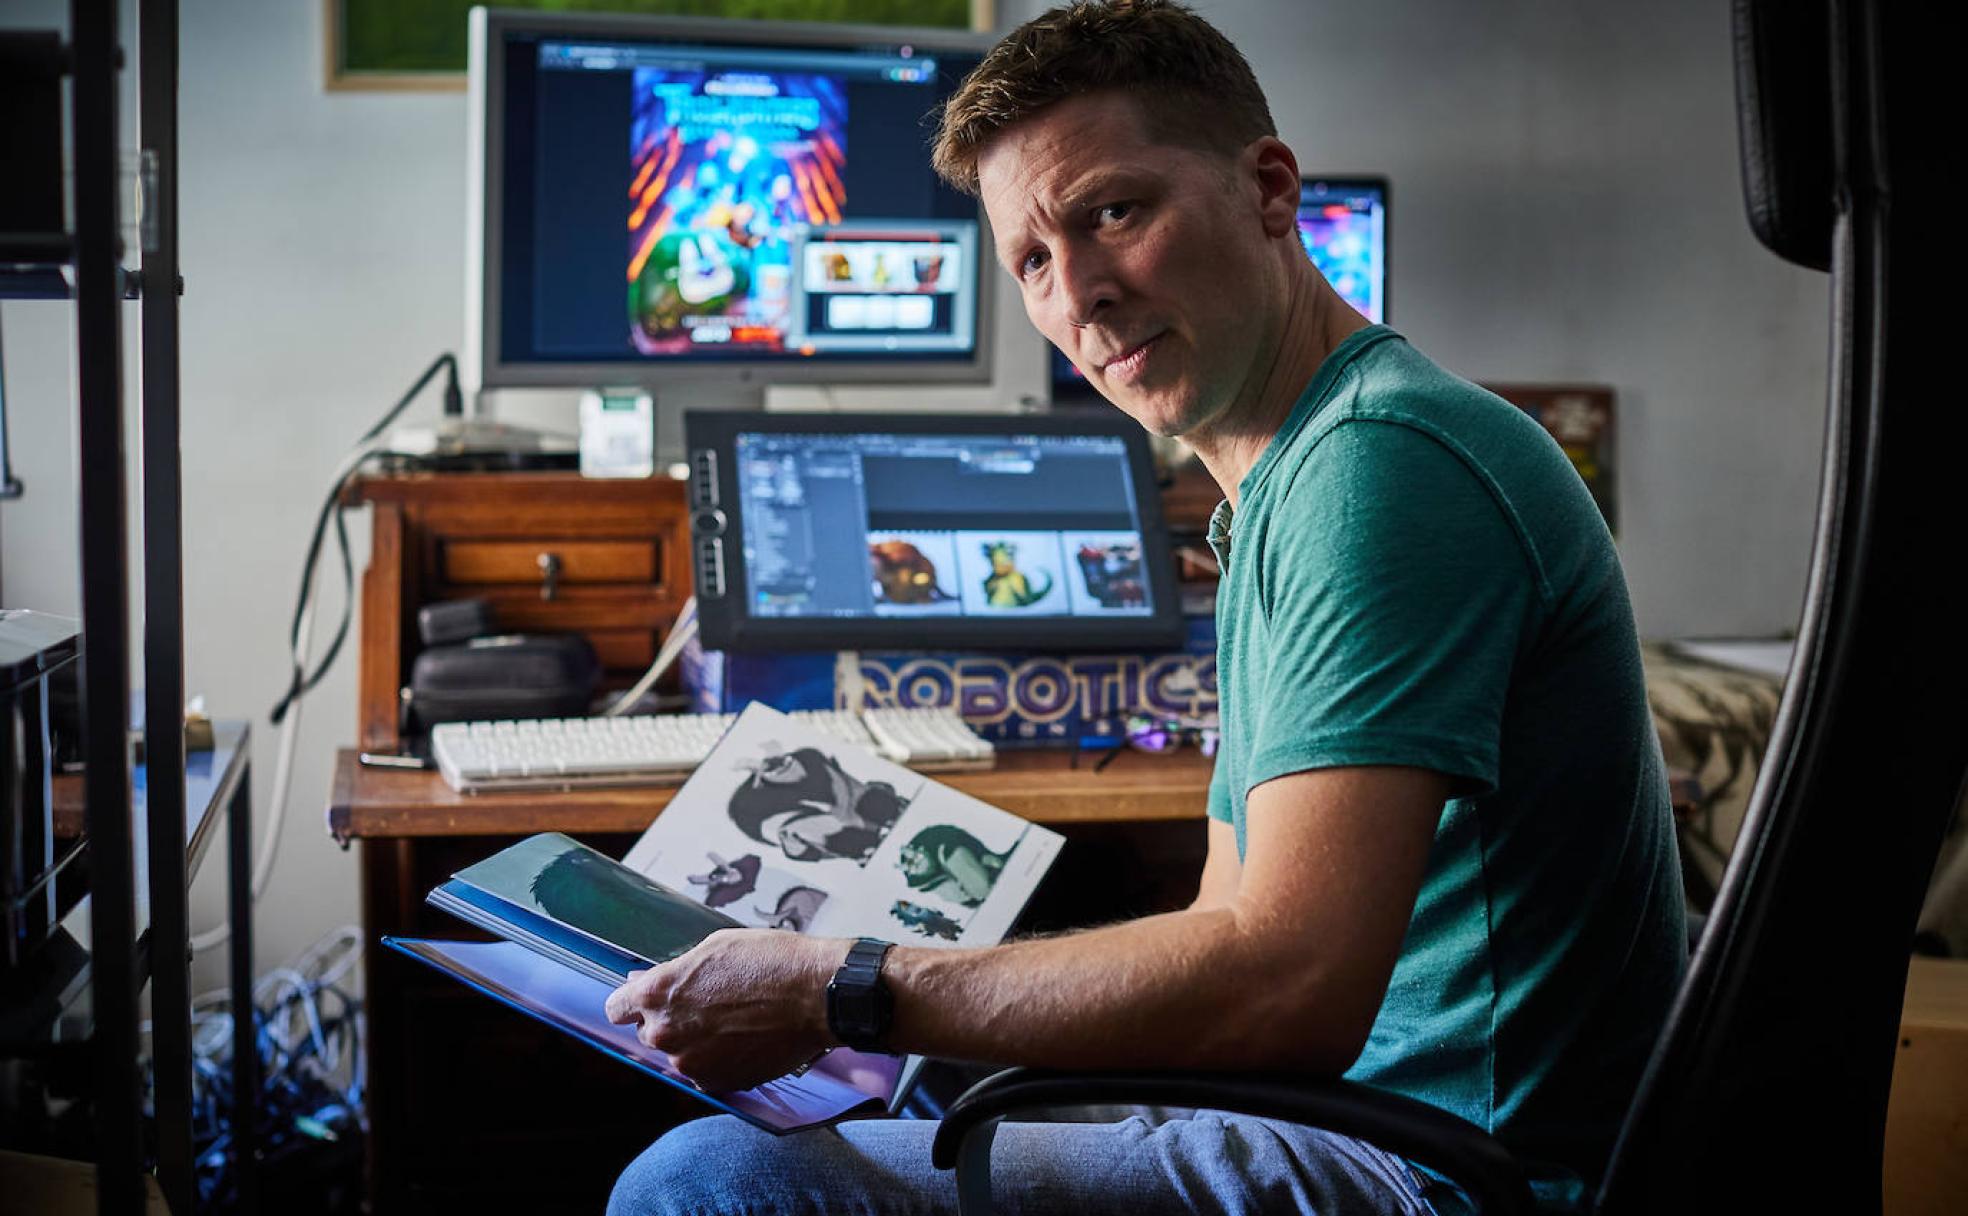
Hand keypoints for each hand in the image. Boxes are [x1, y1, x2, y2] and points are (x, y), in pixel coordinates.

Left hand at [604, 929, 840, 1092]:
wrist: (817, 996)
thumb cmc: (771, 963)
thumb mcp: (714, 948)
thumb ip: (674, 972)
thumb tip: (646, 982)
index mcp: (659, 994)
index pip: (616, 1008)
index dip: (632, 1002)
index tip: (644, 1001)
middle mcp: (666, 1033)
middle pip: (649, 1031)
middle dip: (671, 1019)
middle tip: (708, 1003)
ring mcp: (691, 1062)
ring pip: (681, 1052)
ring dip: (697, 1040)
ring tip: (735, 1019)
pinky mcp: (717, 1082)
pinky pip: (705, 1070)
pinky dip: (718, 1058)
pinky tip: (744, 1037)